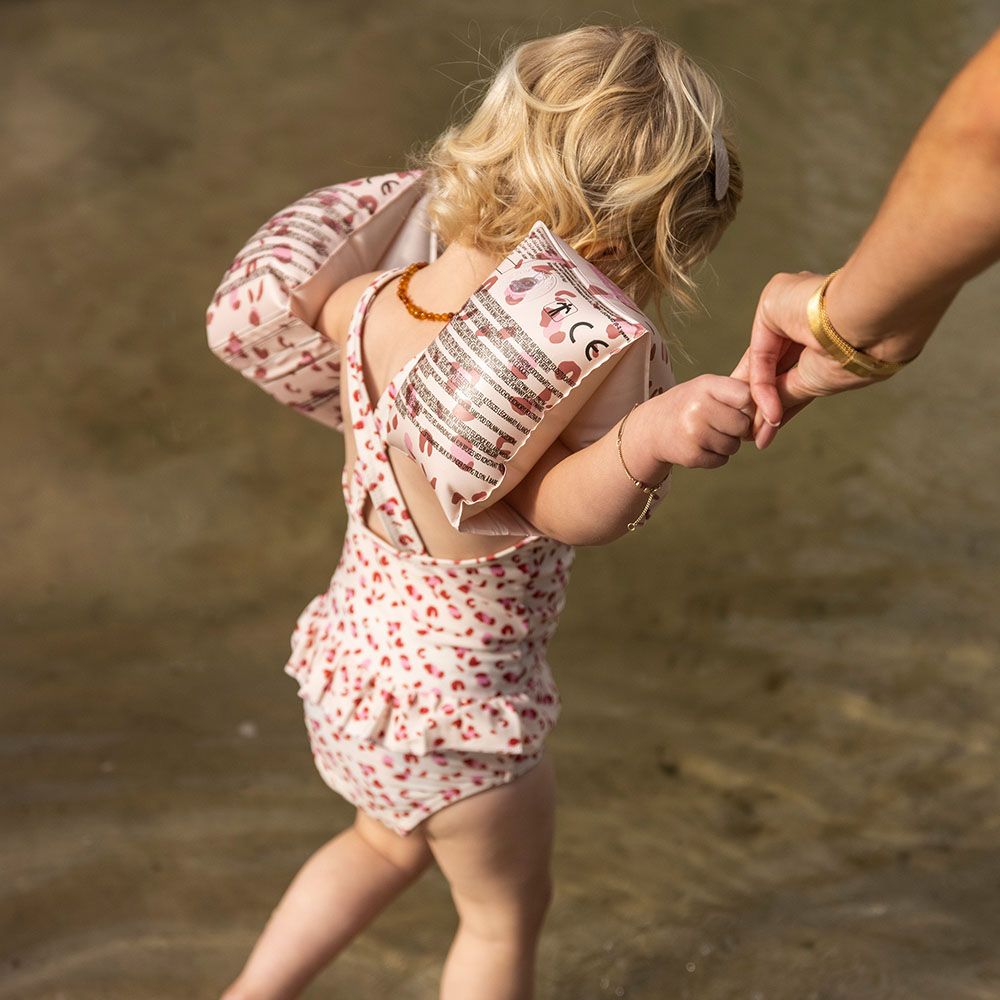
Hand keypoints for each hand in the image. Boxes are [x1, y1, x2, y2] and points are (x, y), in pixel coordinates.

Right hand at [651, 374, 755, 468]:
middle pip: (743, 425)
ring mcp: (694, 433)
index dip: (748, 406)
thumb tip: (771, 415)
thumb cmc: (690, 405)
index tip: (739, 408)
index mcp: (705, 386)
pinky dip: (715, 456)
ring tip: (707, 433)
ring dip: (727, 443)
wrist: (653, 427)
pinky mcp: (692, 456)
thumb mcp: (707, 388)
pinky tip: (700, 445)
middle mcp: (698, 408)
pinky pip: (722, 460)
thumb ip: (737, 393)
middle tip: (720, 423)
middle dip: (737, 428)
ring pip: (733, 445)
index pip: (747, 396)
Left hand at [731, 271, 884, 449]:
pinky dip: (759, 386)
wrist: (868, 322)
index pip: (793, 372)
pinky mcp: (773, 300)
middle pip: (774, 367)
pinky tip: (765, 414)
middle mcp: (805, 316)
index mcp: (827, 332)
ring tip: (753, 432)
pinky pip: (760, 352)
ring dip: (756, 400)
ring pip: (763, 362)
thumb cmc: (854, 354)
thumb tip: (763, 423)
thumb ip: (785, 397)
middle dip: (762, 404)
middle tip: (751, 435)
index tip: (765, 434)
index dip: (779, 404)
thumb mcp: (815, 383)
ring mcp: (788, 305)